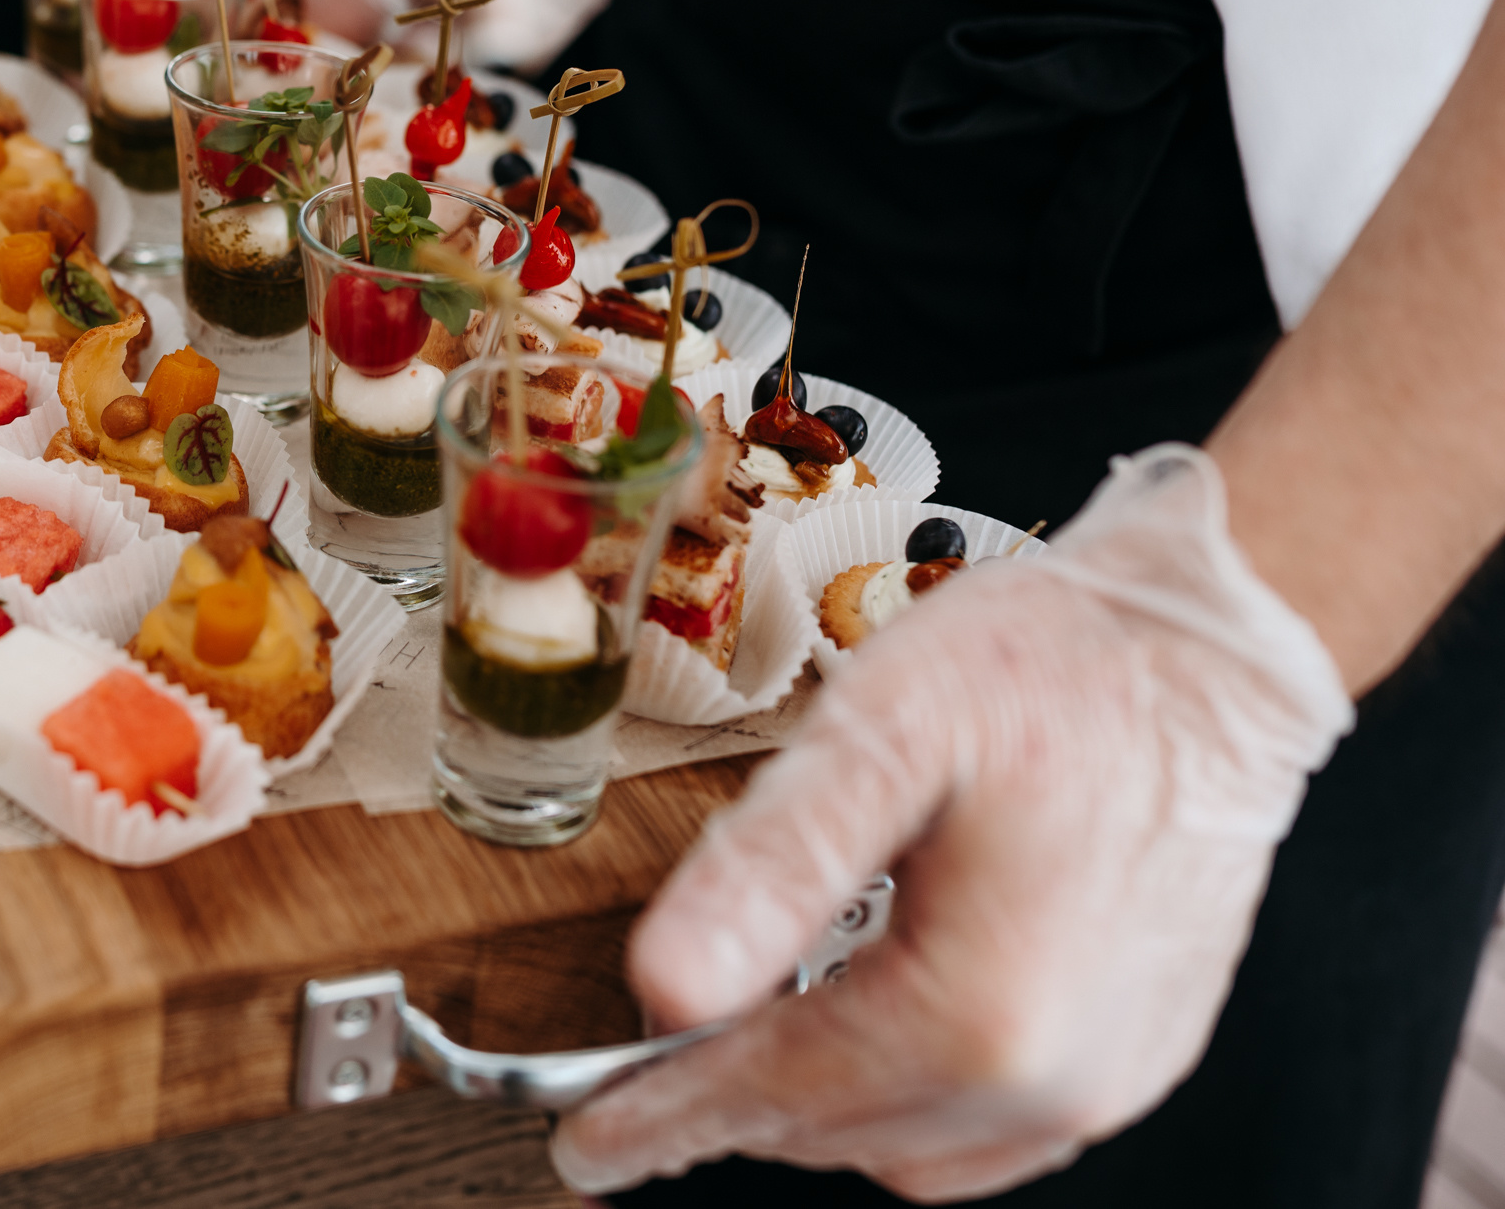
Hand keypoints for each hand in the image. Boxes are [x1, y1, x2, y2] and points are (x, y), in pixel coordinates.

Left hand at [551, 447, 1354, 1200]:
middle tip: (640, 1068)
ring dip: (811, 1105)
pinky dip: (900, 1099)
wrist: (1213, 648)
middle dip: (724, 1103)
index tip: (584, 1139)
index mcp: (977, 1009)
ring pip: (903, 1150)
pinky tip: (862, 1025)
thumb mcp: (884, 729)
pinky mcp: (1133, 1059)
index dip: (657, 1115)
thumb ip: (769, 866)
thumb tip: (663, 987)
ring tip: (743, 1039)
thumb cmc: (1061, 667)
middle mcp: (1051, 1076)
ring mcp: (1106, 1080)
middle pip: (828, 1132)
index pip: (769, 1093)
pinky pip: (987, 1133)